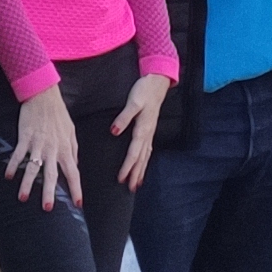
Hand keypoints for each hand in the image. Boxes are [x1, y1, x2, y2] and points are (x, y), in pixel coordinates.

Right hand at [6, 84, 81, 211]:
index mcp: (65, 149)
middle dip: (49, 192)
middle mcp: (52, 149)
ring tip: (23, 198)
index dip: (76, 189)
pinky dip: (12, 165)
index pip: (73, 172)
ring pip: (33, 167)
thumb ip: (73, 149)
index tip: (78, 203)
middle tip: (47, 208)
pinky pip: (18, 154)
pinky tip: (7, 176)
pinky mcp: (25, 136)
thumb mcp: (71, 131)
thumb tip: (75, 165)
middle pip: (52, 175)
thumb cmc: (58, 114)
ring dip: (27, 183)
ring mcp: (38, 143)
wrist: (44, 95)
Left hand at [114, 74, 170, 190]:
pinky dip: (145, 160)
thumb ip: (123, 117)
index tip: (121, 178)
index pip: (134, 153)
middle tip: (129, 189)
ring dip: (140, 170)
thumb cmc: (144, 90)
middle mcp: (147, 134)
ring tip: (136, 183)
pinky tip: (143, 165)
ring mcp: (150, 132)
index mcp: (142, 129)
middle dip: (135, 174)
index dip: (127, 167)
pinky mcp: (149, 129)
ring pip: (145, 156)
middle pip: (141, 159)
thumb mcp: (133, 102)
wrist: (157, 82)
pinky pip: (147, 150)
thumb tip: (114, 131)